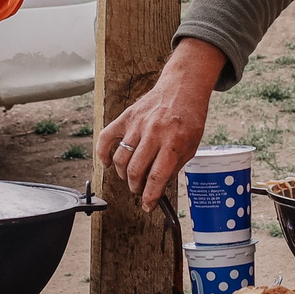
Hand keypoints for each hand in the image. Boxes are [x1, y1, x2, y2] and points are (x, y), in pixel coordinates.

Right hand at [96, 38, 226, 204]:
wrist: (182, 87)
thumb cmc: (189, 118)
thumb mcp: (191, 146)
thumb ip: (174, 167)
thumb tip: (157, 187)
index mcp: (174, 142)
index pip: (156, 177)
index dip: (150, 197)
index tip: (148, 206)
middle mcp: (154, 133)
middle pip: (135, 171)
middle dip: (136, 188)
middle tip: (139, 190)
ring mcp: (138, 124)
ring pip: (121, 159)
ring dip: (123, 175)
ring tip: (130, 177)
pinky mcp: (126, 117)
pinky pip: (106, 138)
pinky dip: (103, 154)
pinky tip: (108, 163)